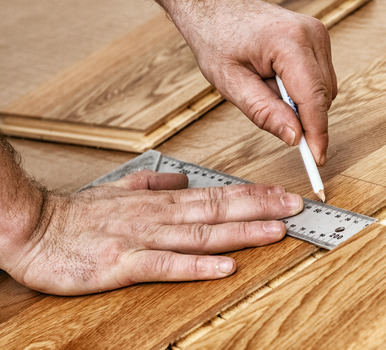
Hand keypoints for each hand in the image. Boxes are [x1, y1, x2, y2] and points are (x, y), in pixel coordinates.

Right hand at [1, 170, 301, 294]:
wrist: (30, 229)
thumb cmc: (75, 215)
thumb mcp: (118, 189)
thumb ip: (153, 184)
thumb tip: (183, 178)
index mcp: (160, 202)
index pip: (216, 195)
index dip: (253, 195)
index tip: (284, 195)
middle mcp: (159, 217)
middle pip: (217, 210)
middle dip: (261, 209)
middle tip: (296, 207)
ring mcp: (143, 240)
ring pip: (201, 234)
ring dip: (241, 232)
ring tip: (275, 231)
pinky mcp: (123, 265)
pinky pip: (166, 265)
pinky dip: (198, 265)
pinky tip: (226, 266)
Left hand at [177, 0, 337, 164]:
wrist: (216, 4)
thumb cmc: (217, 36)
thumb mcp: (230, 82)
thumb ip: (264, 112)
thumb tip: (295, 138)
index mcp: (289, 42)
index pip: (314, 98)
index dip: (317, 133)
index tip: (317, 159)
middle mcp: (311, 34)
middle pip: (323, 96)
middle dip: (303, 116)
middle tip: (269, 115)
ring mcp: (318, 34)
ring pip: (325, 90)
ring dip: (301, 102)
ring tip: (265, 87)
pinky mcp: (319, 39)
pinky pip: (321, 79)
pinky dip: (302, 90)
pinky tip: (275, 79)